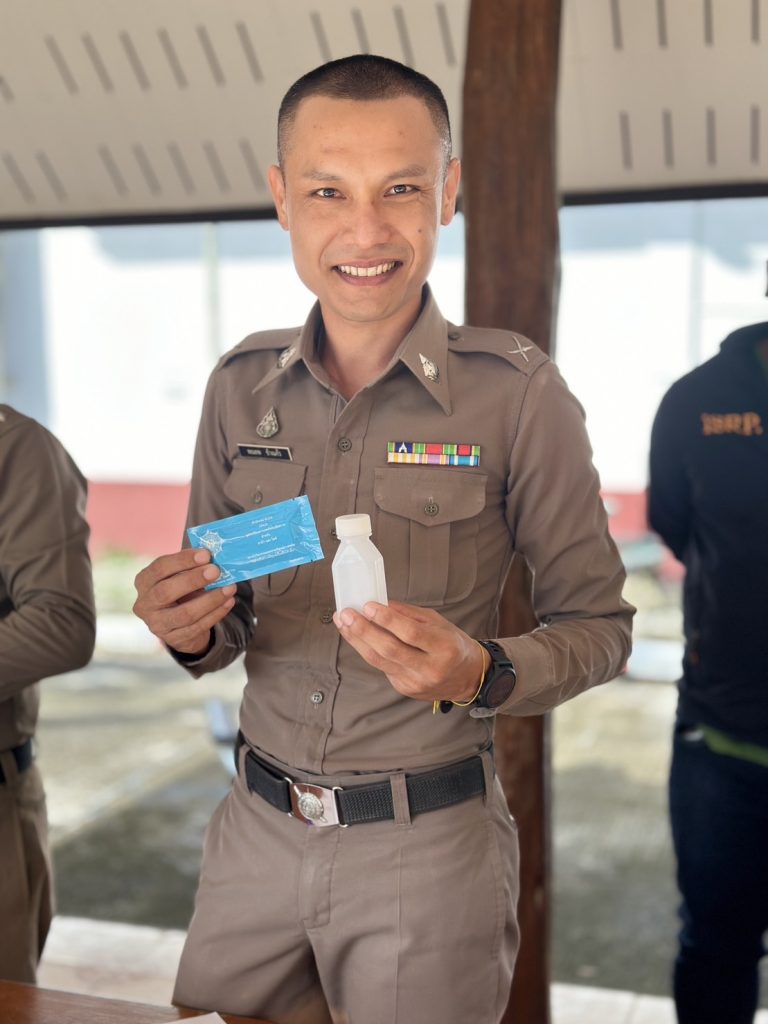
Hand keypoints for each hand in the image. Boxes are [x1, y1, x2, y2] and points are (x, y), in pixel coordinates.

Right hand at [133, 548, 236, 654]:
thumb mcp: (179, 575)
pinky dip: (216, 613)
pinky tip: (229, 602)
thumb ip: (191, 565)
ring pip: (185, 613)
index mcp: (144, 582)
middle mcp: (145, 604)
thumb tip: (215, 553)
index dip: (182, 561)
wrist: (180, 622)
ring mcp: (158, 625)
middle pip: (166, 592)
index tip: (206, 554)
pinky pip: (198, 627)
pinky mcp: (174, 639)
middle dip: (193, 580)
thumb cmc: (180, 589)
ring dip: (211, 600)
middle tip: (216, 571)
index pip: (160, 568)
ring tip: (230, 588)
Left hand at [333, 600, 487, 703]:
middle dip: (363, 630)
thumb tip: (380, 604)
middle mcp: (430, 668)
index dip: (386, 619)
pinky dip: (368, 651)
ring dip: (358, 640)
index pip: (410, 633)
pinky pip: (382, 667)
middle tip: (346, 614)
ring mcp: (416, 682)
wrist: (467, 678)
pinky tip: (358, 638)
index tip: (368, 606)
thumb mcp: (438, 622)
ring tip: (344, 624)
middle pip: (390, 649)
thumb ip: (409, 614)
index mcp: (444, 647)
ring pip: (380, 661)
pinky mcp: (405, 689)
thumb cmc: (452, 644)